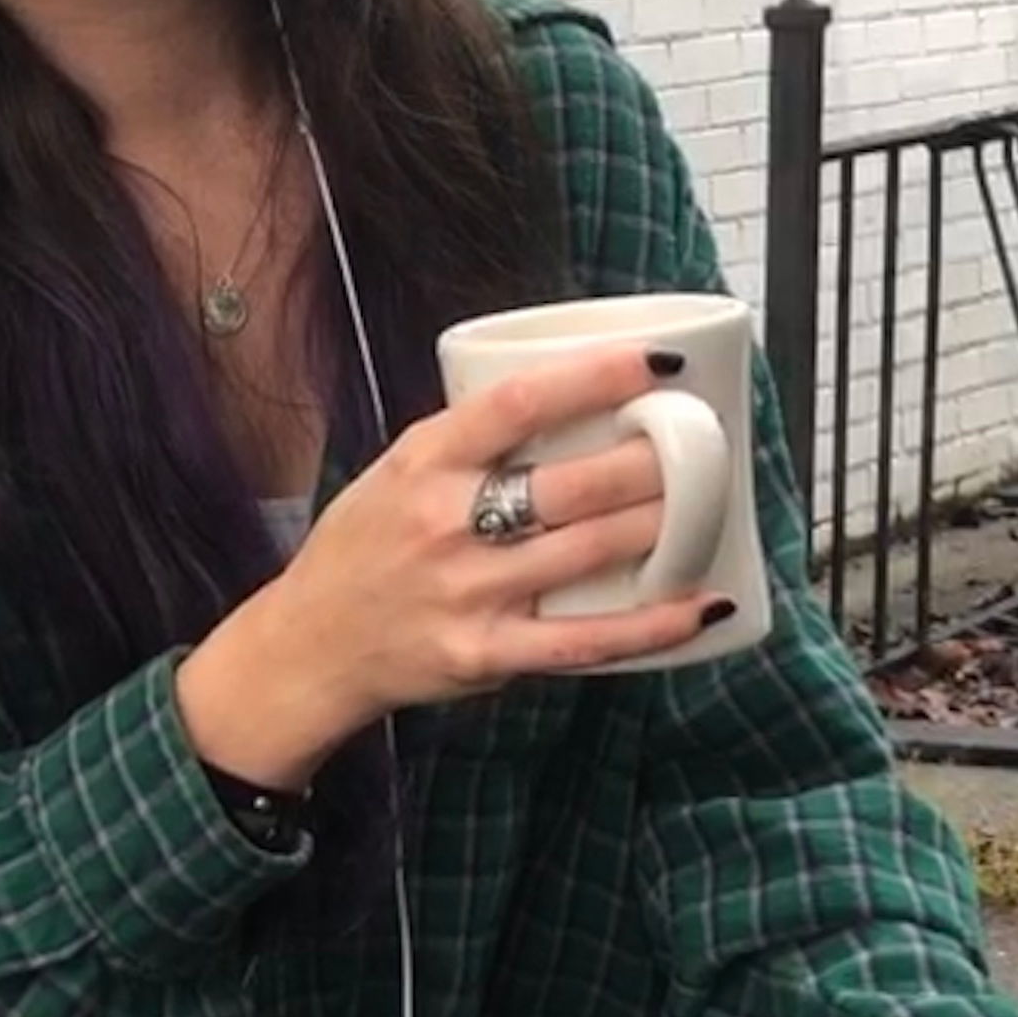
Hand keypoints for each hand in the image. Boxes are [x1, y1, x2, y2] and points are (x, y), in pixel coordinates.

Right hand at [176, 348, 730, 786]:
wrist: (309, 644)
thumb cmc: (362, 548)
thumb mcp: (398, 471)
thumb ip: (471, 443)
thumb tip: (572, 401)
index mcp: (424, 461)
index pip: (519, 402)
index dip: (596, 377)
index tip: (655, 363)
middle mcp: (445, 522)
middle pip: (570, 484)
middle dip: (650, 463)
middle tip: (696, 444)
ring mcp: (467, 591)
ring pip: (588, 552)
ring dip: (662, 527)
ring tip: (708, 505)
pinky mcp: (484, 653)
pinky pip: (585, 640)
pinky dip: (652, 624)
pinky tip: (699, 604)